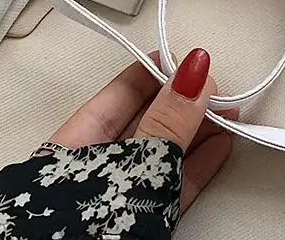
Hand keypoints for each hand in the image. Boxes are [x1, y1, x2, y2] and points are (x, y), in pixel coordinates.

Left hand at [47, 48, 235, 213]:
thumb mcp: (126, 178)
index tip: (190, 60)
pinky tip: (218, 149)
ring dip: (195, 133)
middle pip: (137, 126)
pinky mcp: (134, 230)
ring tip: (227, 112)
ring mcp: (107, 207)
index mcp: (57, 159)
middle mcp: (79, 182)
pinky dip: (196, 167)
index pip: (111, 99)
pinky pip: (168, 188)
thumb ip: (163, 126)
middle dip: (180, 102)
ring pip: (157, 158)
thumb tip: (191, 75)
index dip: (153, 75)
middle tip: (216, 86)